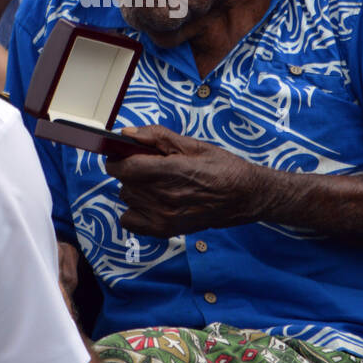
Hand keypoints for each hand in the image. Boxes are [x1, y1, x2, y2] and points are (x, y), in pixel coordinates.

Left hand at [105, 125, 266, 236]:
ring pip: (127, 198)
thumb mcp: (192, 144)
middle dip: (131, 170)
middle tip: (150, 166)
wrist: (245, 196)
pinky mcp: (166, 230)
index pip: (124, 167)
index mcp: (171, 171)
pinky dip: (134, 211)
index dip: (117, 159)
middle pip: (125, 182)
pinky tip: (151, 202)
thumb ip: (157, 137)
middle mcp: (164, 196)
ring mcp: (164, 216)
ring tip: (157, 183)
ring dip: (135, 189)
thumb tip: (127, 133)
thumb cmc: (222, 168)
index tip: (121, 154)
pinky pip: (129, 221)